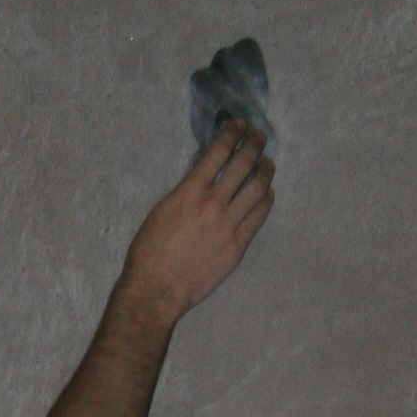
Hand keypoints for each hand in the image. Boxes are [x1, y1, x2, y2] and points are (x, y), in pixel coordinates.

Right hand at [125, 118, 274, 321]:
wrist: (156, 291)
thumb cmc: (149, 253)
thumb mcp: (161, 211)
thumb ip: (186, 190)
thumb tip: (204, 173)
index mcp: (190, 191)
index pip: (218, 151)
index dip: (233, 132)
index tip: (240, 125)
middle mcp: (212, 204)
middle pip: (243, 163)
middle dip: (254, 144)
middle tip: (259, 137)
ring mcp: (228, 226)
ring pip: (257, 187)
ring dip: (265, 170)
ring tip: (267, 164)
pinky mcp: (237, 246)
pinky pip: (259, 216)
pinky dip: (266, 200)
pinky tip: (267, 194)